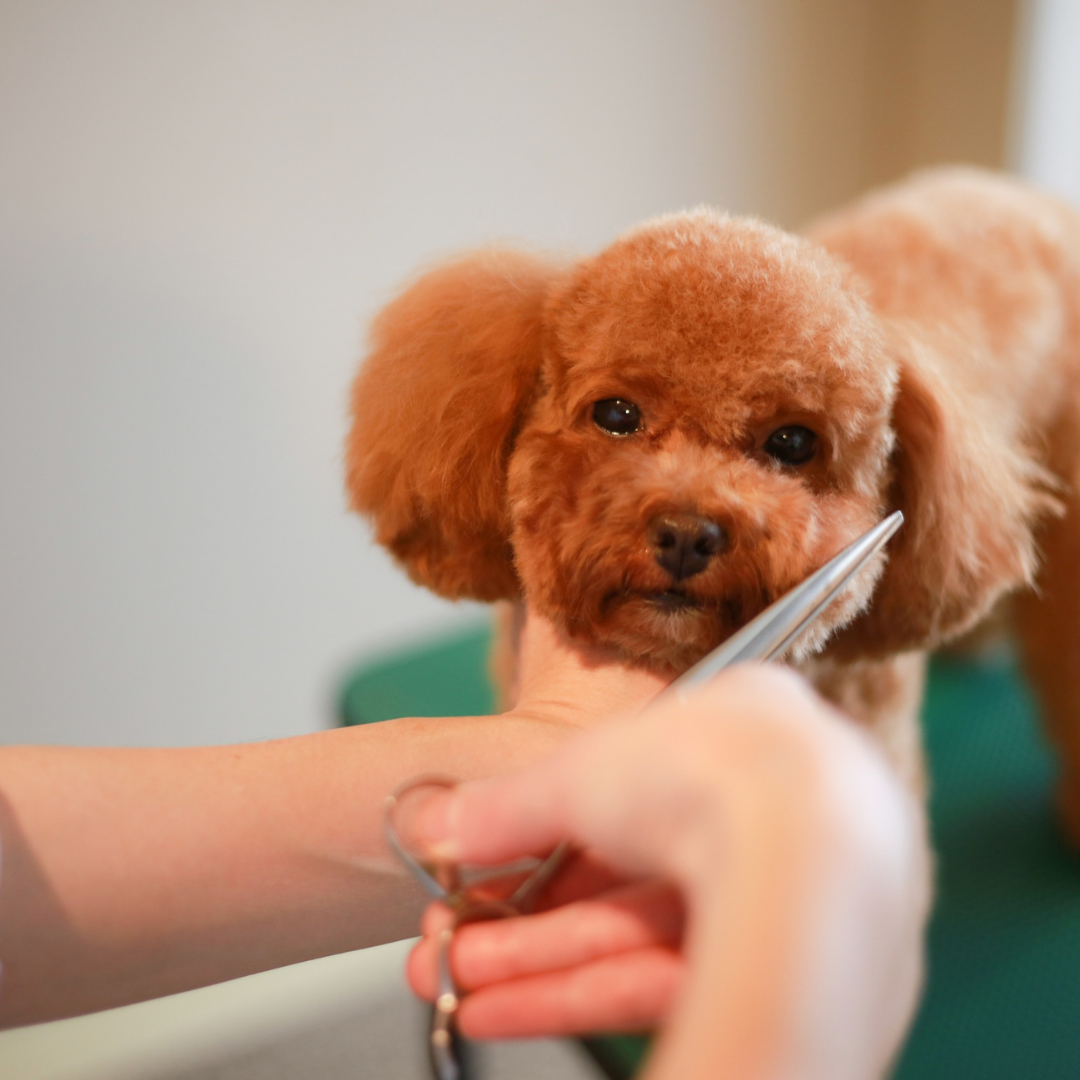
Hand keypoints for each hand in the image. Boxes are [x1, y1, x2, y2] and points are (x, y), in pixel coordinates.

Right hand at [407, 665, 925, 1079]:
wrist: (804, 844)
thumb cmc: (711, 768)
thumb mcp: (576, 774)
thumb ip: (506, 806)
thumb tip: (437, 824)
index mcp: (741, 734)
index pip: (626, 794)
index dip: (544, 837)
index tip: (487, 867)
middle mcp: (769, 816)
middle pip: (621, 879)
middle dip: (521, 915)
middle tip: (451, 938)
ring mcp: (780, 900)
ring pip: (631, 937)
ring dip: (533, 960)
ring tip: (451, 977)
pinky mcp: (779, 973)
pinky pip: (657, 982)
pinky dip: (575, 996)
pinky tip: (498, 1008)